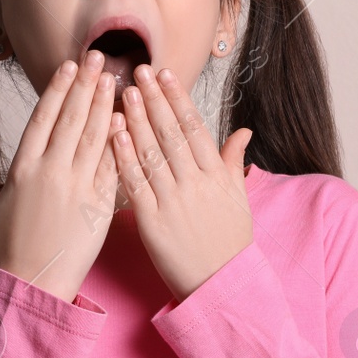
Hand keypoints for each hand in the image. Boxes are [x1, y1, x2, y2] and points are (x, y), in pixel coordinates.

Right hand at [0, 47, 119, 303]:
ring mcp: (77, 188)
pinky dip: (121, 141)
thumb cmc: (7, 252)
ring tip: (113, 78)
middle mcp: (50, 173)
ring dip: (105, 105)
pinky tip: (128, 119)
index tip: (68, 66)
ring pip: (94, 137)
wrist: (34, 287)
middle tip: (98, 57)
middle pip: (71, 119)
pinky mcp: (100, 206)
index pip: (42, 119)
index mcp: (21, 170)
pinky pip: (113, 166)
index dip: (57, 90)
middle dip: (85, 85)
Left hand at [112, 64, 253, 302]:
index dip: (179, 99)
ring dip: (136, 120)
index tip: (165, 75)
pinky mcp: (152, 222)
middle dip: (153, 99)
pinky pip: (136, 183)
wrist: (220, 286)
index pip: (195, 128)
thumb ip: (234, 162)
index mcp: (218, 176)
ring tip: (122, 93)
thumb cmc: (228, 243)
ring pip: (152, 152)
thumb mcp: (239, 199)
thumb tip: (243, 130)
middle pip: (171, 133)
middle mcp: (197, 184)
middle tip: (137, 71)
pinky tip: (114, 134)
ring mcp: (174, 202)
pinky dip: (125, 157)